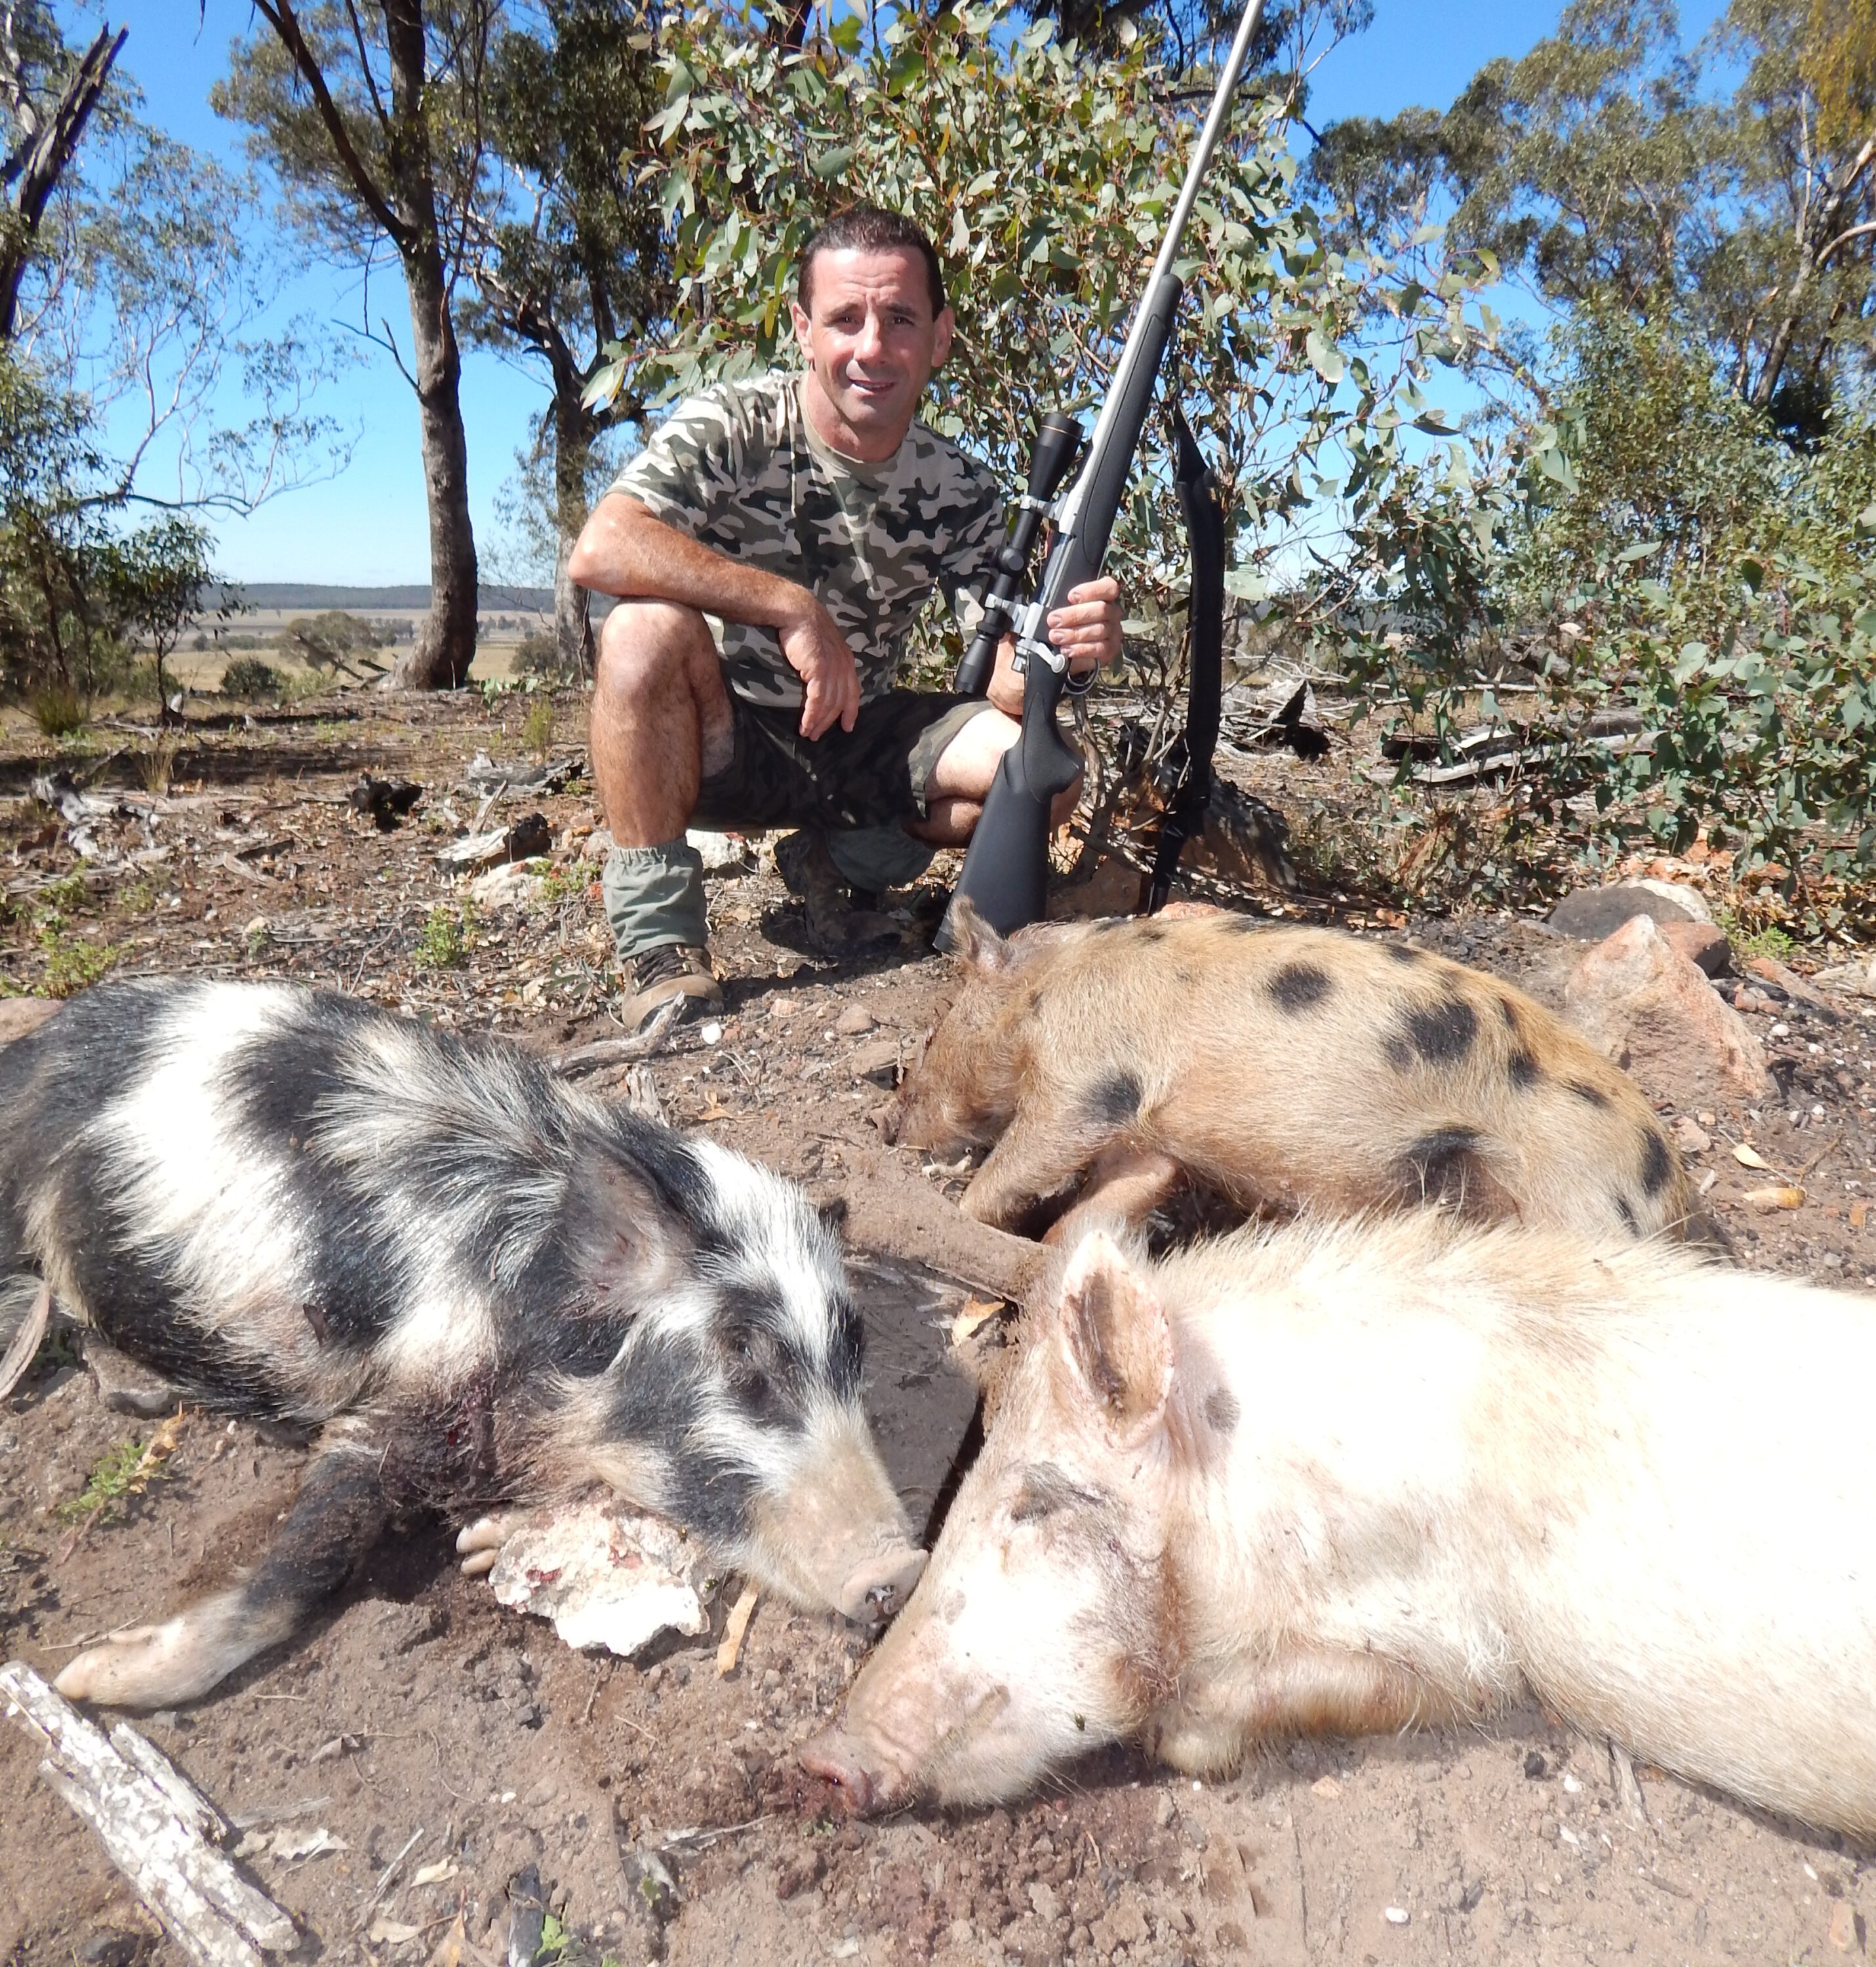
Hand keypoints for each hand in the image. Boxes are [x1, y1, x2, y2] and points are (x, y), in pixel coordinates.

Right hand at [778, 594, 861, 739]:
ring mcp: (833, 669)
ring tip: (808, 734)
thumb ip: (826, 663)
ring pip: (829, 704)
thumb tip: (819, 679)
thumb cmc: (804, 628)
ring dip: (818, 722)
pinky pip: (818, 701)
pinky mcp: (820, 671)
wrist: (797, 613)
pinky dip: (811, 715)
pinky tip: (804, 725)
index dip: (851, 710)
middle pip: (840, 702)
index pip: (853, 691)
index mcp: (847, 661)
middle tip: (817, 736)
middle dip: (829, 722)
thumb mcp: (821, 648)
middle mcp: (844, 666)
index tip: (847, 727)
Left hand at [1046, 576, 1122, 676]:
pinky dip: (1081, 649)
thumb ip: (1059, 601)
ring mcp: (1114, 631)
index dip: (1091, 591)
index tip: (1071, 597)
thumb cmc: (1067, 621)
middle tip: (1053, 620)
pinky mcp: (1111, 649)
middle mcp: (1112, 611)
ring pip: (1100, 630)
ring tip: (1056, 636)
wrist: (1073, 648)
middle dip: (1074, 615)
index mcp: (1104, 595)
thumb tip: (1043, 605)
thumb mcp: (1062, 606)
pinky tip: (1066, 649)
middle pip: (1101, 609)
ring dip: (1075, 634)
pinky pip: (1100, 648)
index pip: (1108, 587)